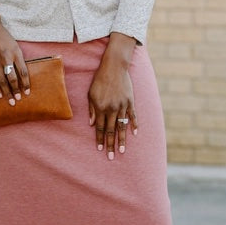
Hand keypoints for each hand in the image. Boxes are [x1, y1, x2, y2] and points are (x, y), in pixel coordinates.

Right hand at [0, 7, 29, 104]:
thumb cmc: (4, 37)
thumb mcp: (15, 46)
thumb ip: (19, 59)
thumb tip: (22, 75)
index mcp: (15, 53)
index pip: (23, 72)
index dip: (26, 84)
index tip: (27, 92)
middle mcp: (6, 59)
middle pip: (12, 79)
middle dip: (16, 90)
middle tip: (18, 99)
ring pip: (2, 81)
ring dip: (7, 92)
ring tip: (11, 101)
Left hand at [88, 33, 138, 158]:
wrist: (114, 67)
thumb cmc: (100, 80)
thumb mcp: (91, 94)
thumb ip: (91, 109)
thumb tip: (92, 124)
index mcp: (101, 108)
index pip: (100, 128)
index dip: (99, 139)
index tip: (99, 149)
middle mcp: (112, 109)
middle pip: (111, 130)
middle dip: (110, 144)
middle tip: (111, 157)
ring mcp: (122, 106)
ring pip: (122, 126)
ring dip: (122, 140)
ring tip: (123, 151)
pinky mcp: (130, 101)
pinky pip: (132, 116)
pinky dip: (134, 125)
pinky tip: (135, 134)